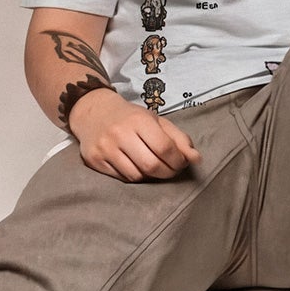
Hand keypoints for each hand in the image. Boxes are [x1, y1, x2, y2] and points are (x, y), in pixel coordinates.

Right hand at [69, 87, 200, 181]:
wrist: (93, 111)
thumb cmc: (130, 117)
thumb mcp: (155, 120)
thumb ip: (178, 139)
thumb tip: (196, 159)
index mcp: (139, 120)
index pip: (165, 148)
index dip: (178, 161)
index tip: (182, 163)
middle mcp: (120, 134)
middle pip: (151, 166)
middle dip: (167, 173)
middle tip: (171, 170)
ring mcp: (106, 148)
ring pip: (136, 176)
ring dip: (150, 177)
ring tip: (153, 167)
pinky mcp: (95, 160)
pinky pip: (121, 179)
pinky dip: (133, 177)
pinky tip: (136, 167)